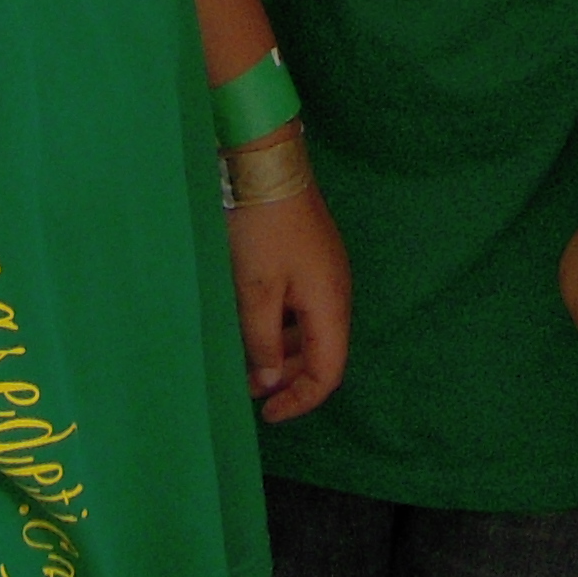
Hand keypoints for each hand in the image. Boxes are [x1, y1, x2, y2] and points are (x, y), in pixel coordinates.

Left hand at [228, 179, 351, 421]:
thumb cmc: (262, 226)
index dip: (300, 400)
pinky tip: (250, 322)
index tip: (267, 414)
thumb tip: (271, 380)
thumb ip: (263, 341)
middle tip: (247, 388)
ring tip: (243, 358)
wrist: (266, 162)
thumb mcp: (255, 290)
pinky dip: (278, 323)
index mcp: (330, 304)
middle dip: (287, 377)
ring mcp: (323, 272)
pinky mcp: (308, 257)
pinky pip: (300, 305)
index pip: (328, 372)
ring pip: (307, 329)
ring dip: (279, 349)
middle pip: (320, 352)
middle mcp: (335, 291)